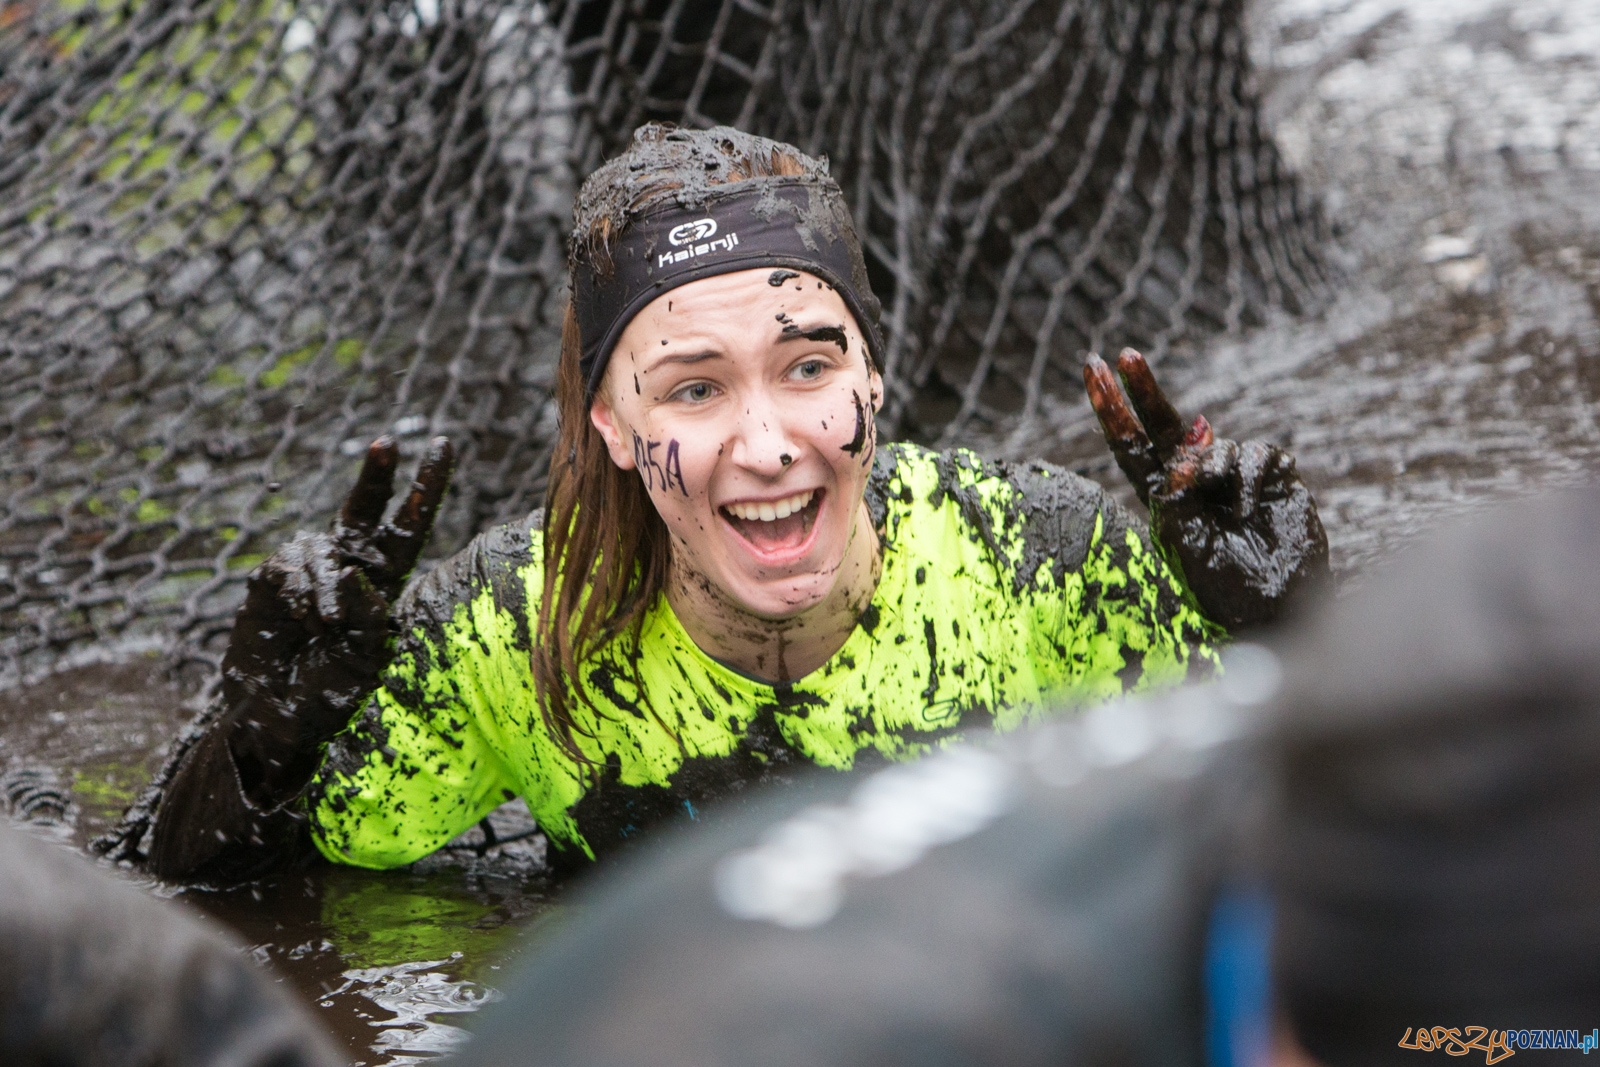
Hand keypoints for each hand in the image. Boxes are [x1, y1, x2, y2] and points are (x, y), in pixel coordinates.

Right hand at [219, 436, 454, 803]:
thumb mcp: (366, 659)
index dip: (425, 488)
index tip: (444, 446)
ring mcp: (308, 570)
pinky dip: (300, 592)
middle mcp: (348, 567)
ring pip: (324, 549)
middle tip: (388, 442)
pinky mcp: (272, 580)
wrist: (277, 717)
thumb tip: (354, 572)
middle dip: (377, 474)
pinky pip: (290, 567)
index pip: (409, 526)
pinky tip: (301, 618)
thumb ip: (369, 617)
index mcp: (384, 582)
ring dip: (327, 584)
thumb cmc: (329, 692)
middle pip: (365, 508)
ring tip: (324, 625)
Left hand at [1084, 349, 1328, 630]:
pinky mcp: (1272, 476)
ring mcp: (1234, 476)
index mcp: (1164, 497)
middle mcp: (1196, 480)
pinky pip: (1254, 454)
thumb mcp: (1182, 540)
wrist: (1275, 607)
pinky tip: (1250, 509)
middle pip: (1166, 425)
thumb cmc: (1222, 583)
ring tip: (1229, 512)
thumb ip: (1175, 491)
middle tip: (1126, 357)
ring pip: (1214, 444)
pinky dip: (1248, 478)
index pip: (1131, 446)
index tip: (1092, 371)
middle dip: (1145, 391)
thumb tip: (1188, 441)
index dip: (1112, 411)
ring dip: (1213, 469)